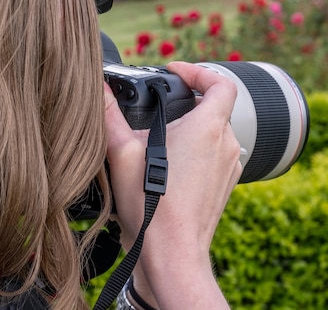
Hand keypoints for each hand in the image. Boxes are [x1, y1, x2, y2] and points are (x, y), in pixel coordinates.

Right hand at [104, 61, 241, 308]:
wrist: (173, 255)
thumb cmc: (153, 207)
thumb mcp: (122, 153)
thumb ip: (109, 114)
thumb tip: (98, 89)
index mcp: (208, 127)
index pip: (220, 82)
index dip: (199, 71)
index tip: (175, 73)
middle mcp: (226, 144)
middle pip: (214, 108)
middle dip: (186, 103)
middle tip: (156, 108)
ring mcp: (229, 167)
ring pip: (213, 134)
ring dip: (190, 131)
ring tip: (158, 143)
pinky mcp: (225, 186)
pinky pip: (213, 157)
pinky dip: (194, 154)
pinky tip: (167, 169)